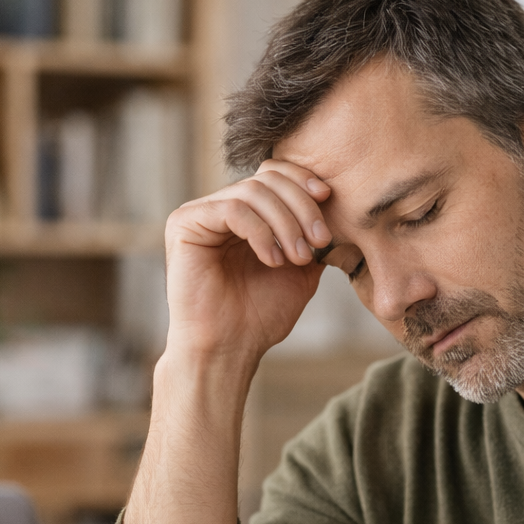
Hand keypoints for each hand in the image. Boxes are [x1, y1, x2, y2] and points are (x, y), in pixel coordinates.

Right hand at [162, 160, 332, 362]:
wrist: (229, 349)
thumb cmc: (260, 316)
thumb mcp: (301, 271)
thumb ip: (313, 237)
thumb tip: (338, 208)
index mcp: (246, 214)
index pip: (275, 174)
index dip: (303, 181)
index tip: (328, 199)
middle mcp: (220, 207)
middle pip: (267, 178)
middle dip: (301, 206)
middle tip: (319, 241)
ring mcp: (200, 213)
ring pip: (253, 191)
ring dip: (286, 223)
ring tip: (298, 258)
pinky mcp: (184, 223)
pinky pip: (233, 209)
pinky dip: (261, 232)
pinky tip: (272, 260)